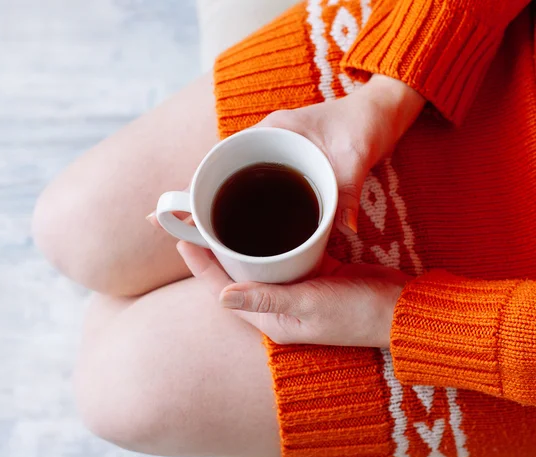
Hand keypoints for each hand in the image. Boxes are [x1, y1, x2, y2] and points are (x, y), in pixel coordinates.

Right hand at [147, 75, 423, 233]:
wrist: (381, 113)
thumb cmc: (364, 125)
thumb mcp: (354, 156)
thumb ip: (347, 192)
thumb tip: (345, 231)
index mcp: (271, 132)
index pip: (221, 158)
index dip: (197, 185)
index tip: (179, 211)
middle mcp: (265, 142)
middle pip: (223, 175)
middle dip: (204, 202)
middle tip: (190, 234)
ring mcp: (274, 153)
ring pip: (239, 184)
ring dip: (225, 207)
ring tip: (212, 240)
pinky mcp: (287, 166)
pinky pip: (260, 188)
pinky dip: (251, 208)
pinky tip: (251, 234)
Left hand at [177, 241, 411, 346]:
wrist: (400, 310)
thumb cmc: (357, 313)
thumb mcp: (311, 304)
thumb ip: (267, 298)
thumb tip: (221, 296)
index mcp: (270, 318)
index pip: (223, 290)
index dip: (200, 266)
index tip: (181, 238)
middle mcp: (276, 305)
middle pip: (235, 275)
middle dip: (213, 252)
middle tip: (195, 222)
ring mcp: (293, 289)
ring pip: (256, 263)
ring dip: (237, 243)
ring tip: (218, 216)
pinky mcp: (311, 274)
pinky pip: (281, 255)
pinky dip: (267, 239)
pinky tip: (259, 219)